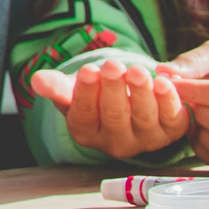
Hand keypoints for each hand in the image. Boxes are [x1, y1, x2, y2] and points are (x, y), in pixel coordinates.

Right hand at [29, 61, 189, 159]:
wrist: (127, 98)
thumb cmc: (95, 93)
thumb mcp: (71, 88)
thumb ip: (55, 86)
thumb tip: (37, 80)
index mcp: (86, 133)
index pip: (84, 115)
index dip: (86, 93)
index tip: (88, 70)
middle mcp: (116, 143)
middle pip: (114, 117)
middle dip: (114, 90)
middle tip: (113, 65)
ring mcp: (145, 140)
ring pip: (143, 118)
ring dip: (141, 93)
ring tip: (137, 70)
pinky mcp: (171, 132)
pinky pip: (172, 119)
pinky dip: (169, 101)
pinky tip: (163, 81)